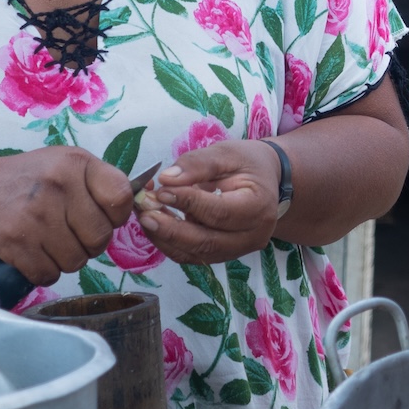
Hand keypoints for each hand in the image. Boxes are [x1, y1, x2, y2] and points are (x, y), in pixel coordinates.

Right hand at [0, 148, 136, 286]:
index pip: (121, 198)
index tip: (99, 217)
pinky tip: (31, 253)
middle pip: (100, 238)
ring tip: (47, 240)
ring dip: (64, 259)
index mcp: (75, 163)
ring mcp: (36, 215)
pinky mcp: (16, 241)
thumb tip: (139, 207)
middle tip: (67, 233)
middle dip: (87, 243)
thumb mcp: (63, 164)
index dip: (114, 216)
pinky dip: (42, 271)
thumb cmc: (25, 181)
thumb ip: (98, 182)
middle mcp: (58, 185)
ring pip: (76, 261)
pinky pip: (48, 273)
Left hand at [140, 140, 281, 264]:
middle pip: (207, 241)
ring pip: (196, 253)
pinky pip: (191, 255)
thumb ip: (198, 164)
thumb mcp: (227, 153)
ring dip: (165, 236)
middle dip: (170, 228)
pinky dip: (169, 242)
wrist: (264, 180)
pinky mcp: (221, 255)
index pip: (219, 212)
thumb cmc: (246, 163)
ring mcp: (237, 250)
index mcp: (259, 207)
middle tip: (144, 209)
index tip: (161, 190)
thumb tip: (166, 179)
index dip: (187, 203)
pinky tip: (154, 223)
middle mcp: (252, 236)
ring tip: (144, 214)